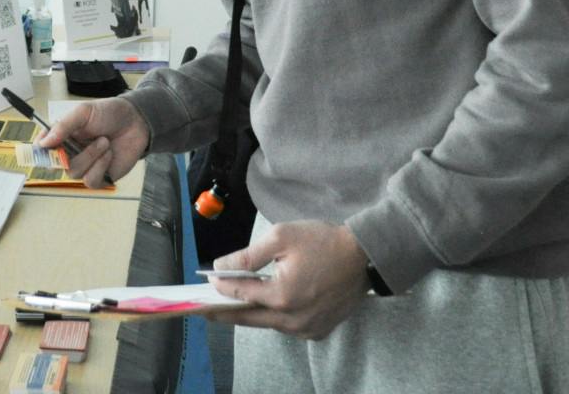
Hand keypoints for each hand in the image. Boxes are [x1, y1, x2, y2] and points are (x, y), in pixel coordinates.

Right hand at [35, 96, 149, 187]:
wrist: (136, 121)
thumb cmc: (109, 113)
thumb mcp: (84, 112)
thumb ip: (63, 126)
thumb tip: (43, 143)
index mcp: (62, 136)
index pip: (42, 149)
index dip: (40, 151)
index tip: (45, 146)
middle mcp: (70, 153)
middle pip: (55, 165)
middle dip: (68, 154)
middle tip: (79, 142)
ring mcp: (84, 166)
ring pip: (73, 173)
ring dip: (90, 156)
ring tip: (104, 141)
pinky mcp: (99, 176)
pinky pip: (90, 181)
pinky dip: (99, 166)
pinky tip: (108, 154)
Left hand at [209, 220, 371, 339]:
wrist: (365, 257)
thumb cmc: (324, 242)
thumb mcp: (282, 237)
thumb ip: (248, 256)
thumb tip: (221, 266)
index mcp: (282, 296)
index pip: (240, 295)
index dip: (221, 287)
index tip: (207, 281)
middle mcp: (292, 319)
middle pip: (248, 318)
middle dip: (224, 312)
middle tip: (203, 309)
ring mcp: (306, 329)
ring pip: (268, 324)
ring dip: (252, 313)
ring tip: (233, 304)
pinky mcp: (317, 331)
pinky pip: (287, 327)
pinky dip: (274, 317)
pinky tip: (268, 305)